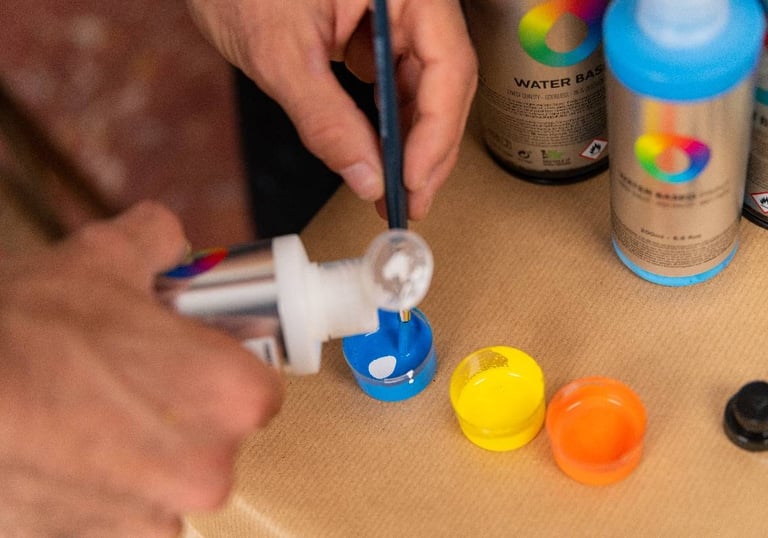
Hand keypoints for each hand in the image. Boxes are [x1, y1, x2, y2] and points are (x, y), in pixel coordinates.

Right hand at [0, 201, 282, 536]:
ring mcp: (158, 517)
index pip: (260, 388)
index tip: (193, 362)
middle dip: (181, 412)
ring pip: (167, 479)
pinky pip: (121, 516)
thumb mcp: (101, 258)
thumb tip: (170, 238)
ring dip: (140, 456)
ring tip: (86, 418)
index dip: (223, 371)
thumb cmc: (28, 331)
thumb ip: (157, 239)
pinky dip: (101, 491)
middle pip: (216, 437)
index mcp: (234, 395)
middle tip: (130, 384)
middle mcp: (211, 467)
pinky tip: (64, 455)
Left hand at [187, 0, 476, 219]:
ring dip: (414, 144)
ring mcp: (395, 17)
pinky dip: (392, 127)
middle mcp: (409, 1)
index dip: (436, 129)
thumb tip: (367, 177)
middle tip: (412, 200)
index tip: (413, 179)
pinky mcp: (375, 36)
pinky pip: (398, 86)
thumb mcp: (280, 54)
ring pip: (426, 89)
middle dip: (429, 148)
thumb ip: (326, 119)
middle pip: (445, 81)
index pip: (447, 62)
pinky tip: (382, 157)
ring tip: (398, 190)